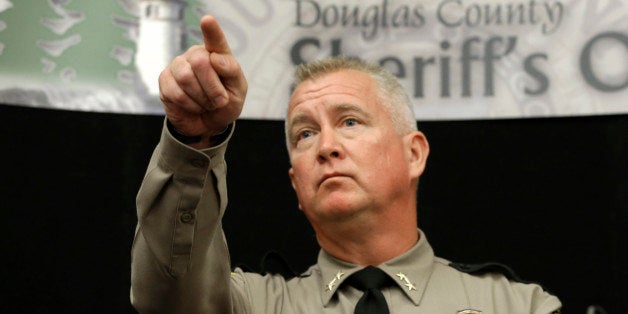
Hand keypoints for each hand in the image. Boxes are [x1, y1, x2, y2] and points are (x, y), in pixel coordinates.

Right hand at [159, 15, 246, 147]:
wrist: (208, 124)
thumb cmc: (225, 103)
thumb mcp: (238, 91)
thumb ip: (232, 72)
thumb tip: (216, 58)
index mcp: (216, 53)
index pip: (215, 40)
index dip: (211, 31)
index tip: (208, 21)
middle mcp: (195, 55)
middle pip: (201, 62)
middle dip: (213, 88)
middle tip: (220, 101)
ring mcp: (178, 66)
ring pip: (186, 78)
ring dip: (202, 99)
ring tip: (206, 104)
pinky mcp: (165, 81)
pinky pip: (177, 94)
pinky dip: (191, 105)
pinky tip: (194, 106)